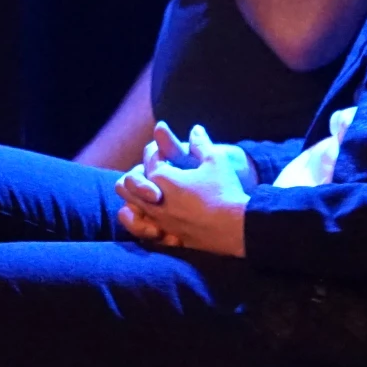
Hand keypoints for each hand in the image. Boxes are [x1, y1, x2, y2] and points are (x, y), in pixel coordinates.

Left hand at [116, 127, 250, 256]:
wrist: (237, 227)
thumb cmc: (225, 190)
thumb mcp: (215, 160)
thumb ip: (201, 144)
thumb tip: (195, 129)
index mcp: (161, 177)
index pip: (149, 158)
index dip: (159, 151)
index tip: (172, 152)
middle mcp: (153, 200)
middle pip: (128, 183)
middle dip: (139, 174)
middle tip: (158, 172)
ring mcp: (158, 220)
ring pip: (130, 207)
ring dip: (137, 197)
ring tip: (154, 193)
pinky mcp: (167, 236)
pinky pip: (143, 229)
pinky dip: (144, 220)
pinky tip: (160, 215)